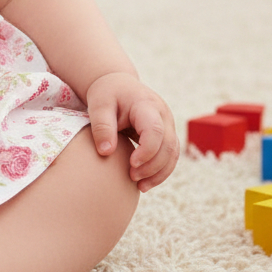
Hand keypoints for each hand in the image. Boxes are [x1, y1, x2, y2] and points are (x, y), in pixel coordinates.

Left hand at [85, 72, 178, 192]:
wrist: (118, 85)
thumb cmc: (107, 94)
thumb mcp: (99, 105)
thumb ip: (101, 126)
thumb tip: (106, 152)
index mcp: (146, 104)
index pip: (155, 130)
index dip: (147, 150)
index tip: (131, 163)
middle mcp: (163, 115)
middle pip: (168, 145)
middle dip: (153, 166)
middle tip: (132, 177)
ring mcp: (168, 125)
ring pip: (173, 154)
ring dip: (159, 173)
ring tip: (139, 186)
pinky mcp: (166, 135)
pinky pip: (169, 156)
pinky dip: (160, 171)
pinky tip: (144, 183)